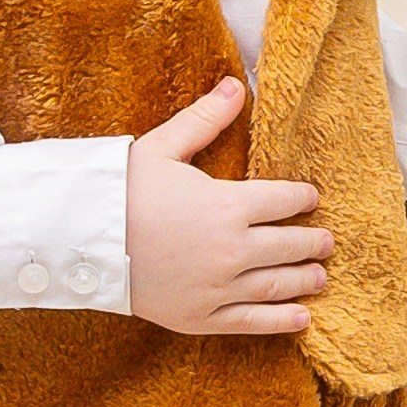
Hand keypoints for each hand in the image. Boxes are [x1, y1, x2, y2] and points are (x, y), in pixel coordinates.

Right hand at [125, 76, 329, 337]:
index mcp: (228, 205)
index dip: (302, 198)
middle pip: (289, 245)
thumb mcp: (162, 147)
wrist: (80, 242)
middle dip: (312, 241)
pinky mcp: (200, 317)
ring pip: (277, 283)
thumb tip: (237, 85)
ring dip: (305, 279)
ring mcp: (217, 288)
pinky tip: (302, 318)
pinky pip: (251, 322)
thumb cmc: (120, 190)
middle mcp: (232, 249)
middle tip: (326, 241)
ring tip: (320, 276)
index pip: (283, 199)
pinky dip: (281, 320)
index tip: (311, 199)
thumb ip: (205, 119)